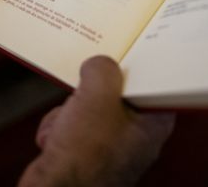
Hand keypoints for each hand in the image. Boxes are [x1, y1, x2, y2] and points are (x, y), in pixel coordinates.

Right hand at [19, 56, 174, 186]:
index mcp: (153, 125)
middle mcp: (136, 137)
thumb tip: (98, 65)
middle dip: (90, 92)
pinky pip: (71, 126)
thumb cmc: (85, 155)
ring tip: (65, 126)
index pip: (153, 84)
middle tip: (83, 93)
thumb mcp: (97, 97)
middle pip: (115, 92)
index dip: (136, 67)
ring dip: (68, 111)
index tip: (121, 52)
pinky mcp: (85, 156)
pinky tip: (54, 141)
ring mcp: (109, 148)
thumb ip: (103, 70)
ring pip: (88, 107)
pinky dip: (58, 129)